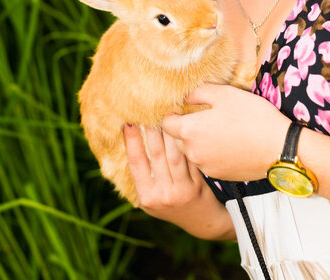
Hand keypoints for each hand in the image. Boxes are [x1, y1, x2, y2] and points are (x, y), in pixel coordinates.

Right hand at [123, 123, 233, 238]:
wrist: (201, 220)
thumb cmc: (171, 201)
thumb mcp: (151, 196)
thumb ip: (143, 174)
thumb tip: (131, 137)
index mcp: (147, 197)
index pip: (136, 162)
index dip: (131, 140)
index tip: (128, 121)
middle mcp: (164, 195)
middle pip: (155, 154)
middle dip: (151, 129)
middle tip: (147, 108)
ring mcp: (182, 190)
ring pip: (174, 153)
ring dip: (169, 130)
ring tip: (165, 112)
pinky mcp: (199, 184)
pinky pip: (189, 157)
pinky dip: (185, 140)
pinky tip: (182, 126)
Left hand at [162, 83, 290, 180]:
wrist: (280, 148)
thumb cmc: (252, 116)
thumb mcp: (224, 94)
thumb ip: (198, 92)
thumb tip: (183, 95)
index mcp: (189, 131)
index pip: (165, 123)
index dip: (172, 112)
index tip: (182, 106)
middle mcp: (193, 152)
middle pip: (176, 138)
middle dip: (184, 127)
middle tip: (202, 114)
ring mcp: (206, 166)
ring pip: (192, 150)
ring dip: (198, 140)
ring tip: (218, 127)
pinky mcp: (219, 174)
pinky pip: (206, 160)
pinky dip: (211, 151)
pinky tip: (228, 141)